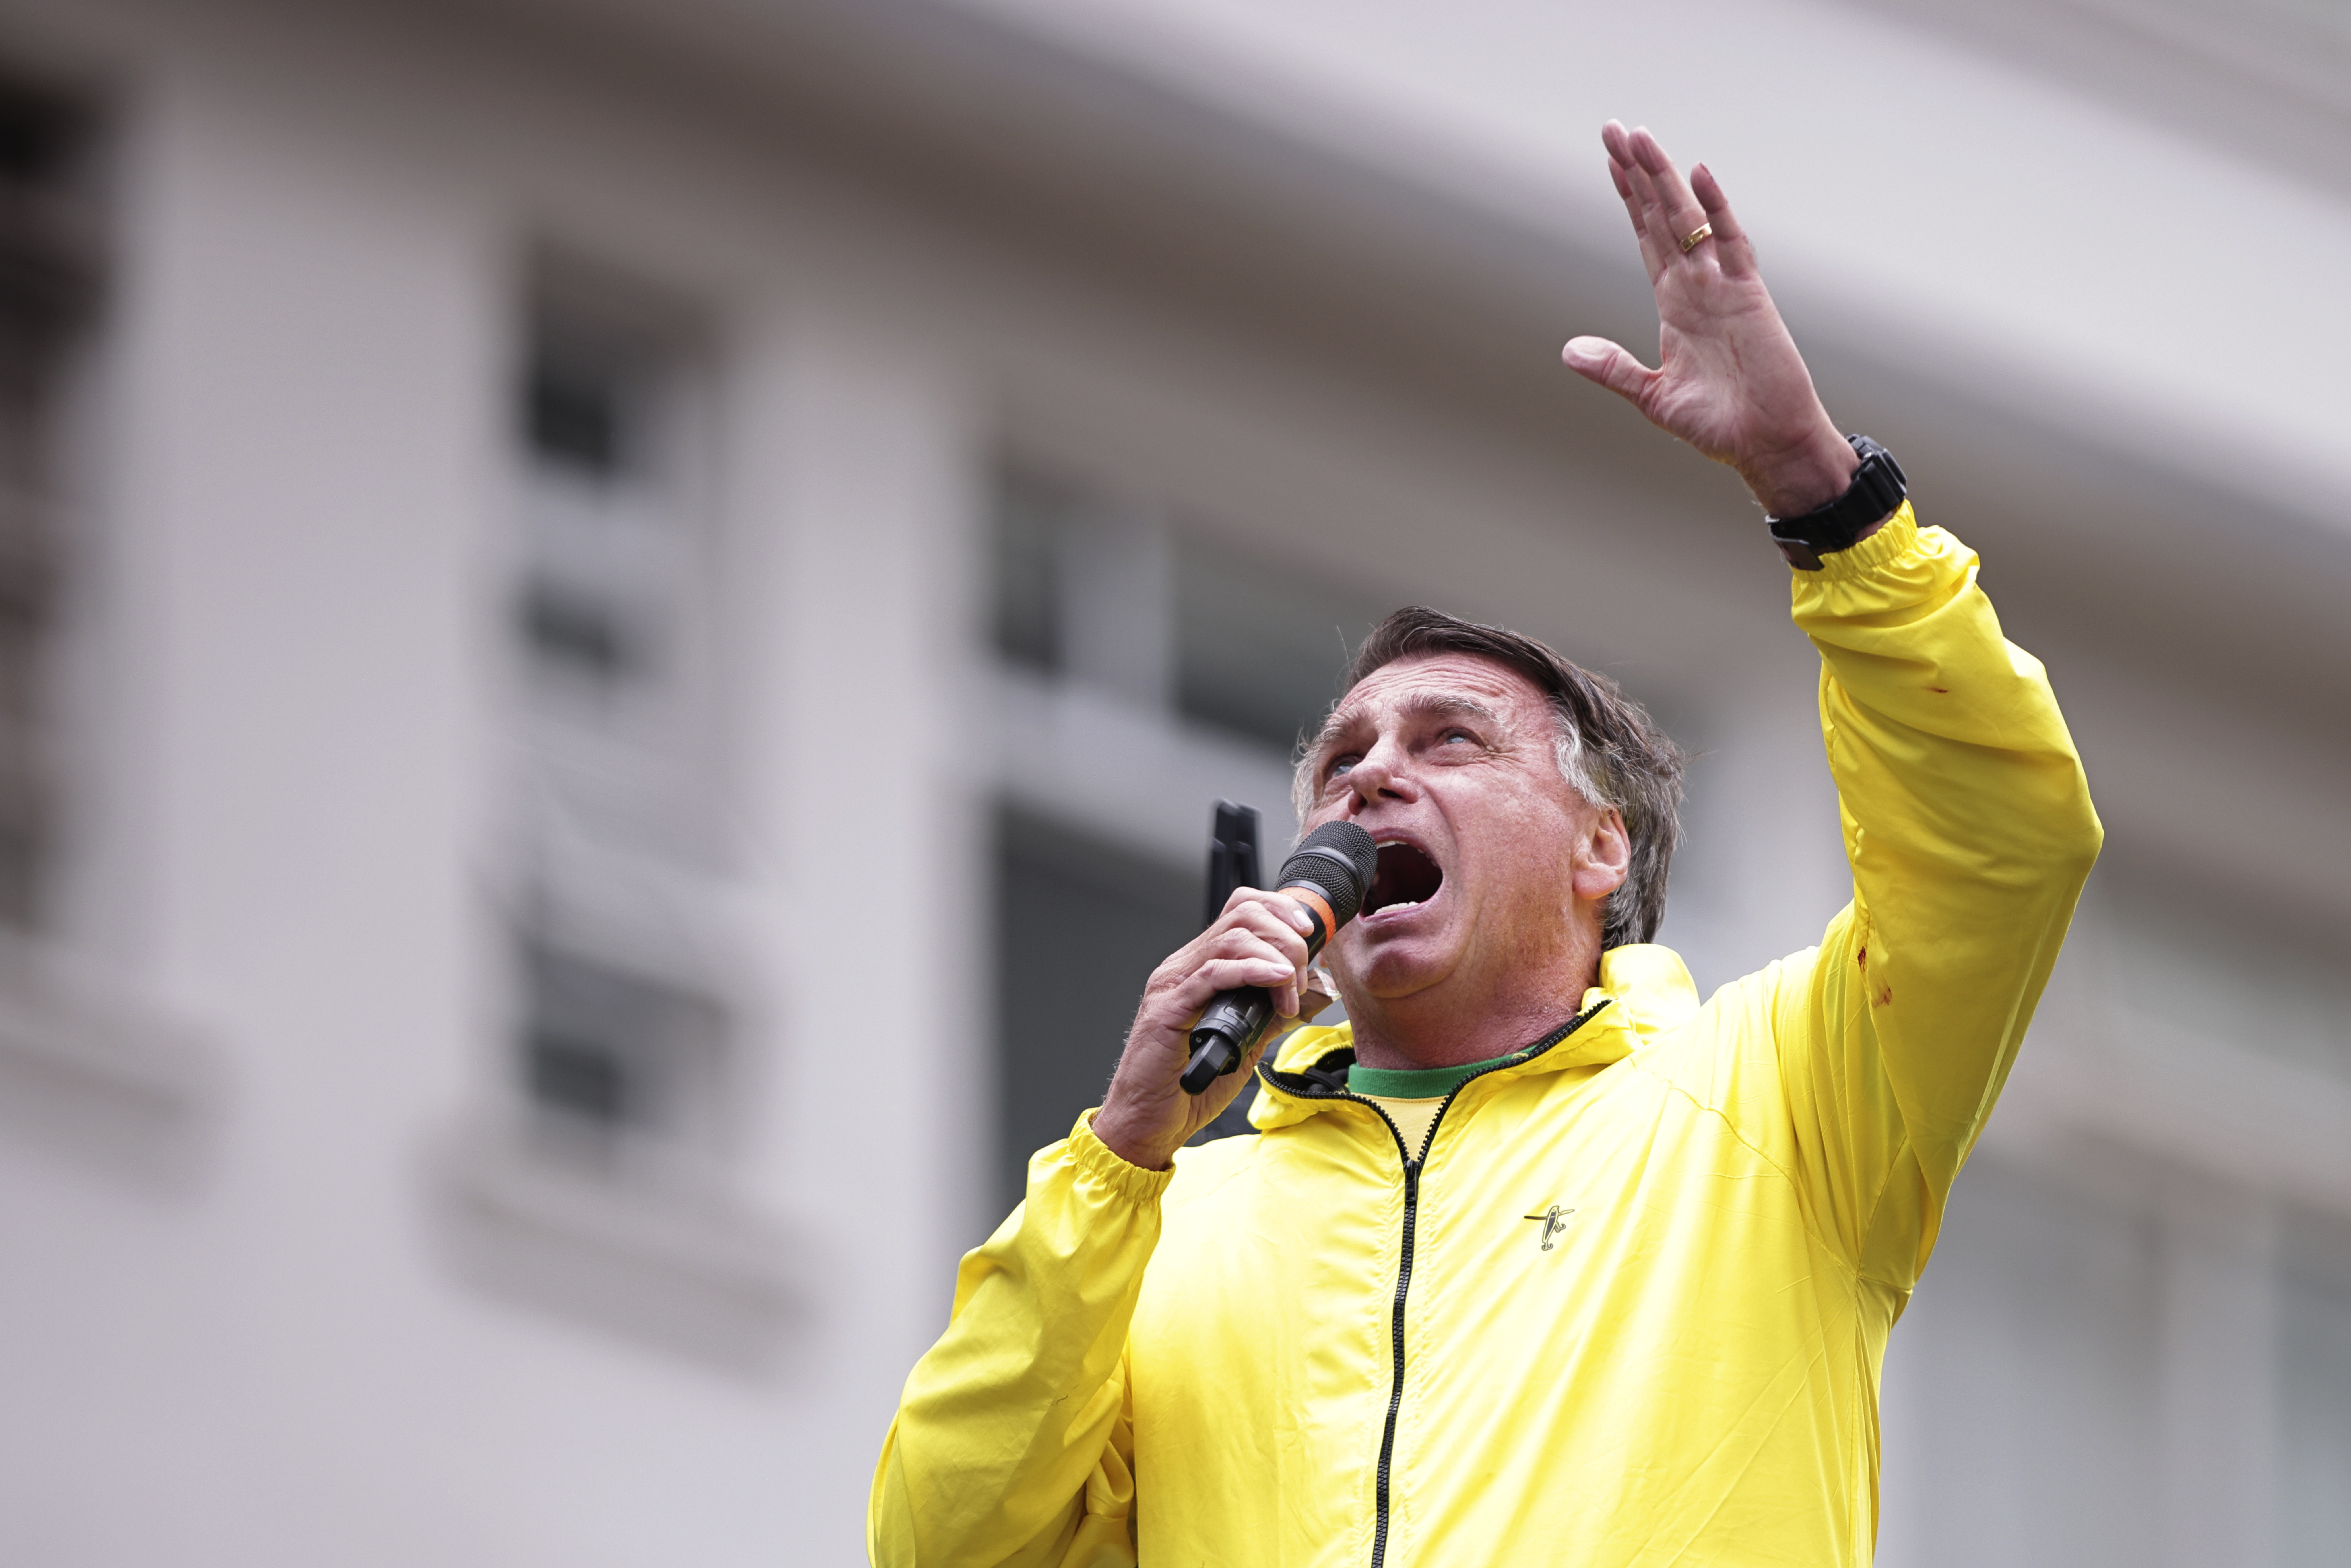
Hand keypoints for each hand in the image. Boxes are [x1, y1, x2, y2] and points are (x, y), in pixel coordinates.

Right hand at [1091, 887, 1317, 1171]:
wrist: (1147, 1124)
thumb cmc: (1188, 1087)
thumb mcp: (1244, 1043)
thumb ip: (1270, 1014)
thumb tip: (1308, 995)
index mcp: (1199, 968)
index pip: (1240, 911)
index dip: (1279, 910)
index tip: (1310, 934)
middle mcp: (1183, 968)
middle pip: (1242, 914)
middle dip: (1285, 934)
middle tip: (1303, 973)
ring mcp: (1173, 985)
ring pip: (1231, 938)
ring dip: (1275, 956)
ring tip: (1291, 989)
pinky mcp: (1168, 1010)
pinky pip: (1213, 974)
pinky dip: (1253, 971)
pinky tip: (1277, 980)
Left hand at [1563, 122, 1858, 517]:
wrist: (1765, 445)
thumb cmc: (1718, 424)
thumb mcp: (1653, 397)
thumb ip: (1614, 369)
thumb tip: (1570, 350)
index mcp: (1675, 304)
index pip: (1647, 237)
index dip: (1628, 200)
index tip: (1611, 162)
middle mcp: (1697, 285)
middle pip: (1662, 215)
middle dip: (1638, 173)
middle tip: (1616, 129)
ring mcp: (1724, 285)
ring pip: (1689, 218)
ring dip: (1664, 178)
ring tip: (1641, 138)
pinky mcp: (1750, 295)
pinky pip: (1731, 242)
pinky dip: (1715, 208)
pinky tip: (1698, 174)